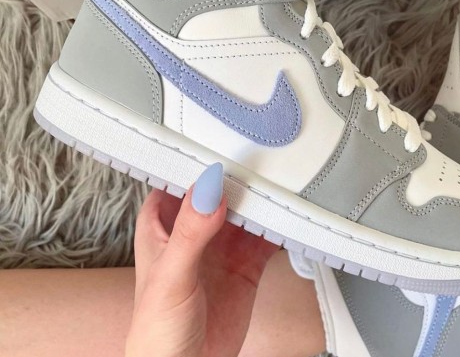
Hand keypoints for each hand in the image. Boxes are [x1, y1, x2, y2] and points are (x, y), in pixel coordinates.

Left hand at [126, 163, 278, 356]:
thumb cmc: (156, 331)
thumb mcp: (171, 276)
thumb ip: (190, 233)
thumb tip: (209, 192)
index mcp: (163, 224)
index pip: (180, 179)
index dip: (198, 160)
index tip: (222, 141)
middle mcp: (194, 230)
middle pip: (221, 190)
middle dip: (240, 175)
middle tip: (263, 158)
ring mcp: (222, 247)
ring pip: (246, 209)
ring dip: (263, 199)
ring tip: (283, 182)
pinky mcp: (246, 265)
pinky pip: (267, 237)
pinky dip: (279, 226)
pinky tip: (290, 217)